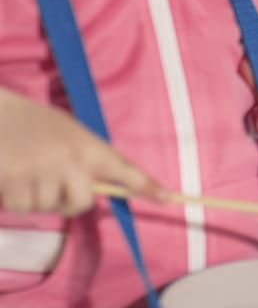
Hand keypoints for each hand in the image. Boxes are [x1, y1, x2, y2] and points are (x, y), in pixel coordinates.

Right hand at [0, 89, 161, 215]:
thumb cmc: (37, 124)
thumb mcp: (72, 133)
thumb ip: (89, 158)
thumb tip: (106, 185)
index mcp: (86, 145)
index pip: (123, 168)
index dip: (146, 186)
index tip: (169, 198)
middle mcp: (68, 160)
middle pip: (81, 204)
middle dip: (68, 201)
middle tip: (55, 184)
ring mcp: (40, 172)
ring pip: (46, 207)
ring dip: (36, 198)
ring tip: (28, 172)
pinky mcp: (12, 182)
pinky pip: (20, 207)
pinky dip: (14, 198)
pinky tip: (11, 177)